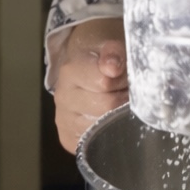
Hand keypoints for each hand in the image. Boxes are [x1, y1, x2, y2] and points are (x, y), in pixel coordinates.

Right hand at [50, 16, 127, 154]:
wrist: (84, 68)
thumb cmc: (103, 59)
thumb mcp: (110, 47)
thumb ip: (113, 53)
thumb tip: (112, 67)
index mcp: (71, 71)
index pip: (104, 82)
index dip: (123, 79)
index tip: (126, 75)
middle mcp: (62, 97)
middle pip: (106, 106)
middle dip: (123, 98)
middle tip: (127, 90)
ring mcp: (63, 120)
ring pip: (102, 127)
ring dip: (117, 116)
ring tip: (117, 103)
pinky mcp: (68, 139)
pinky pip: (95, 142)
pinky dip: (108, 132)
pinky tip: (108, 119)